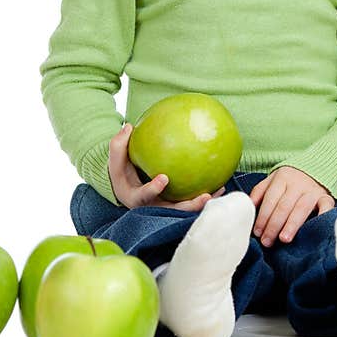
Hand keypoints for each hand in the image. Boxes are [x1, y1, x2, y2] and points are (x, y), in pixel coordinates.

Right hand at [108, 124, 224, 209]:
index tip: (164, 178)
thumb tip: (128, 126)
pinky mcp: (175, 205)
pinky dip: (206, 194)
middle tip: (204, 196)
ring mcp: (165, 208)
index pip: (144, 196)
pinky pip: (191, 201)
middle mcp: (153, 207)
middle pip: (172, 210)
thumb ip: (119, 145)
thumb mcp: (115, 161)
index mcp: (136, 198)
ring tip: (218, 190)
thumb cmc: (122, 173)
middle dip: (189, 205)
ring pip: (186, 209)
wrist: (128, 188)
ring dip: (202, 202)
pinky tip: (220, 185)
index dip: (153, 189)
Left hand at [249, 166, 334, 245]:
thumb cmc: (289, 180)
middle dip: (274, 225)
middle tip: (267, 241)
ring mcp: (313, 190)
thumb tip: (247, 207)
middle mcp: (298, 183)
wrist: (316, 167)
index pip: (270, 199)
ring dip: (292, 224)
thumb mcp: (272, 180)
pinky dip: (323, 215)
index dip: (263, 217)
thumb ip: (259, 193)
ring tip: (284, 239)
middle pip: (284, 206)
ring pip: (302, 208)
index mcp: (282, 178)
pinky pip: (326, 206)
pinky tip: (315, 226)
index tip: (258, 232)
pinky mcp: (326, 197)